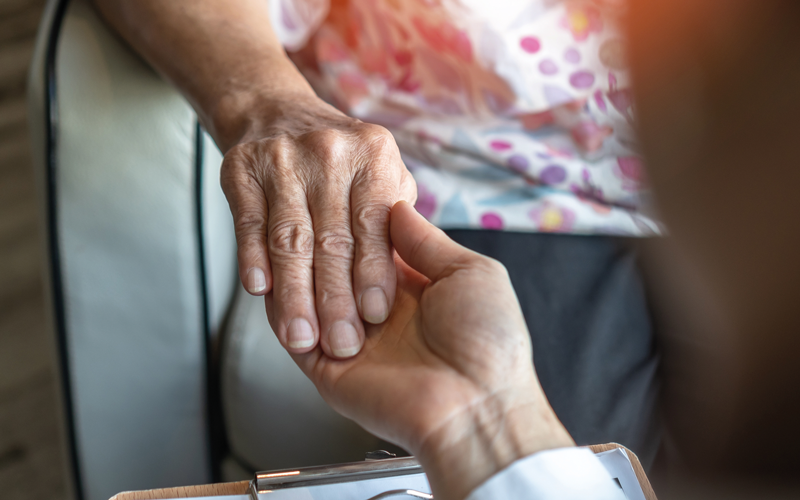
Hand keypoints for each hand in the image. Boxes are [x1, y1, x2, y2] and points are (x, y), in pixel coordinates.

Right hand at [220, 91, 416, 358]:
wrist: (276, 110)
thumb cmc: (345, 160)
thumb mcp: (388, 173)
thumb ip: (399, 218)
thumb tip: (407, 274)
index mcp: (374, 156)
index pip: (374, 224)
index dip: (374, 272)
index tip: (374, 315)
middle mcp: (329, 152)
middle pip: (331, 237)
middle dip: (335, 297)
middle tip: (341, 344)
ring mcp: (281, 159)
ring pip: (289, 238)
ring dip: (293, 293)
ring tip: (299, 336)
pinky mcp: (240, 171)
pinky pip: (248, 223)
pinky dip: (252, 258)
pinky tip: (260, 292)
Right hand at [289, 201, 573, 499]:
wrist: (479, 408)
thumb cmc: (490, 344)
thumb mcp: (471, 273)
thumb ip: (428, 242)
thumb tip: (398, 207)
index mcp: (412, 288)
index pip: (366, 247)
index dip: (352, 224)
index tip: (337, 200)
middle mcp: (378, 313)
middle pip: (334, 270)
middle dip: (324, 249)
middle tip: (315, 226)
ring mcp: (353, 342)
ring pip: (310, 300)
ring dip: (304, 278)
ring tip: (297, 253)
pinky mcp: (331, 371)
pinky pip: (296, 338)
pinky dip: (286, 313)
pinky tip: (283, 288)